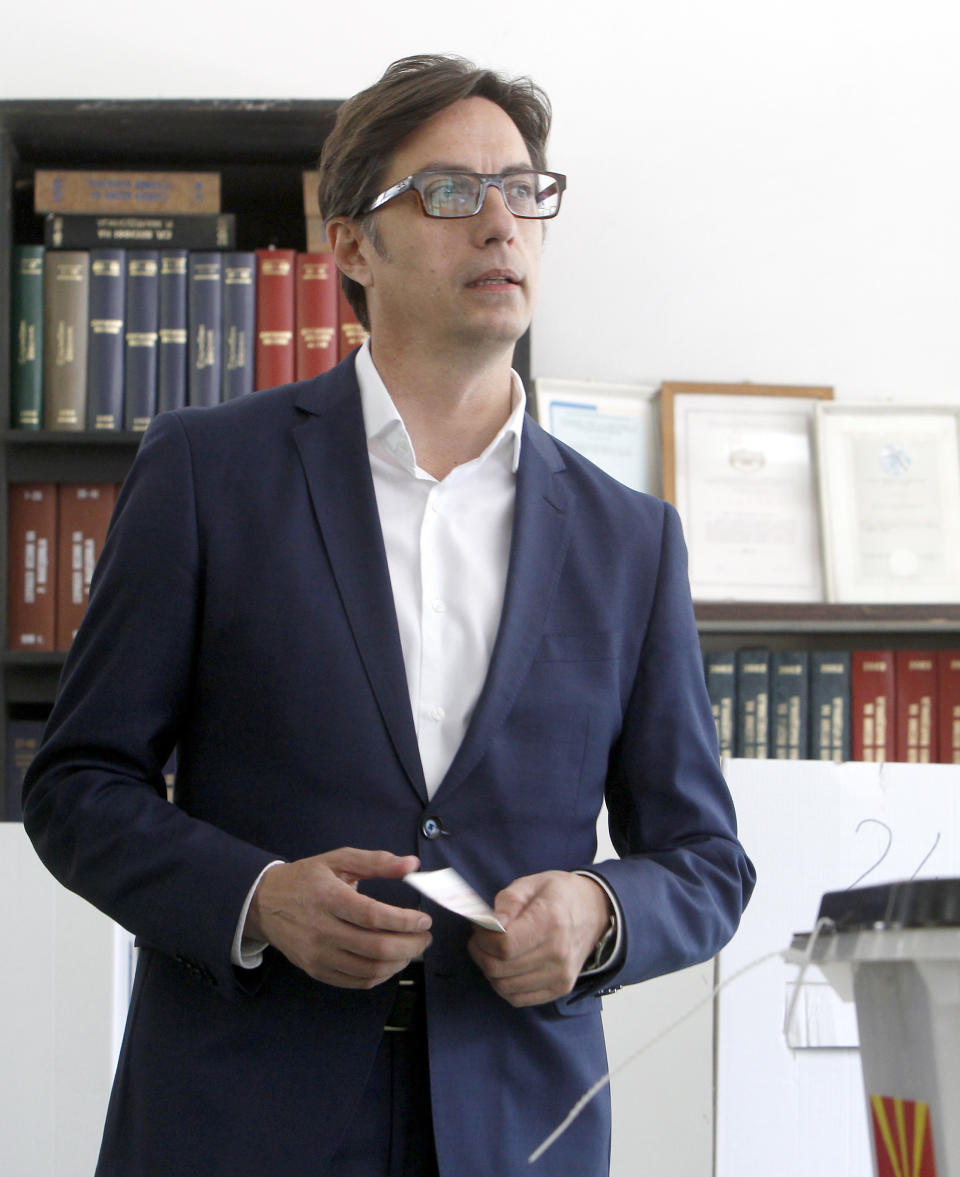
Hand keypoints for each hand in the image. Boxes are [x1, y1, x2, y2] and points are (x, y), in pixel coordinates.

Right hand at [245, 847, 431, 987]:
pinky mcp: (316, 971)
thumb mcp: (338, 859)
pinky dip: (380, 975)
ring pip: (369, 970)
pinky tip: (391, 961)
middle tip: (425, 937)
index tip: (424, 920)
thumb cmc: (306, 878)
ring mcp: (318, 955)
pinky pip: (356, 981)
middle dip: (410, 945)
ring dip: (399, 962)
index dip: (404, 921)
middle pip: (375, 948)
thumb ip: (376, 861)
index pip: (372, 916)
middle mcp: (322, 930)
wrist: (264, 903)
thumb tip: (412, 864)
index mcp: (329, 898)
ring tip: (412, 948)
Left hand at [467, 871, 611, 1006]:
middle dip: (480, 953)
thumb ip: (508, 901)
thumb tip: (490, 923)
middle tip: (479, 938)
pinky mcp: (560, 988)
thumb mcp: (532, 883)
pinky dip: (503, 985)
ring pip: (504, 986)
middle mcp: (557, 953)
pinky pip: (518, 998)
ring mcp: (560, 974)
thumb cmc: (560, 894)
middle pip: (500, 968)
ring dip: (489, 970)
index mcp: (550, 921)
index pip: (504, 945)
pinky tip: (504, 967)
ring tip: (491, 951)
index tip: (480, 927)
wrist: (595, 910)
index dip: (482, 939)